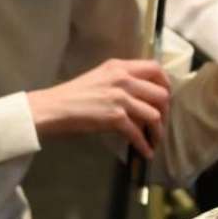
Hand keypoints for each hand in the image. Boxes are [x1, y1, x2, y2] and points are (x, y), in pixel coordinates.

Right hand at [27, 58, 171, 158]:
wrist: (51, 108)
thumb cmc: (72, 95)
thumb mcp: (100, 78)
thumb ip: (121, 80)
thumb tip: (142, 95)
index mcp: (119, 67)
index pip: (155, 69)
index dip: (166, 84)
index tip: (165, 98)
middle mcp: (123, 79)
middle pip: (161, 94)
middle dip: (165, 111)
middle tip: (161, 122)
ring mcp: (120, 98)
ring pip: (154, 115)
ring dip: (158, 131)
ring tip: (155, 140)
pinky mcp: (115, 117)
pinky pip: (138, 133)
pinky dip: (144, 145)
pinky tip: (145, 152)